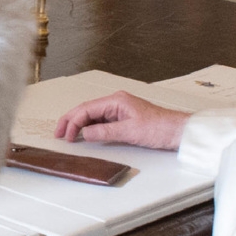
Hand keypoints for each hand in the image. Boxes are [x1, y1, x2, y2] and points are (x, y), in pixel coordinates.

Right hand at [53, 90, 188, 150]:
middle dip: (70, 121)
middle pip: (86, 109)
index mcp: (116, 100)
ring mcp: (119, 110)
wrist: (177, 131)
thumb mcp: (129, 132)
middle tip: (59, 133)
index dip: (73, 122)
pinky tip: (84, 134)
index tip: (66, 135)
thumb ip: (104, 132)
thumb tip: (85, 133)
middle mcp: (116, 102)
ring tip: (67, 135)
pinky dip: (89, 127)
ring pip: (92, 115)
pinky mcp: (123, 118)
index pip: (87, 109)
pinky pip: (100, 121)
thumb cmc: (159, 127)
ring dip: (78, 124)